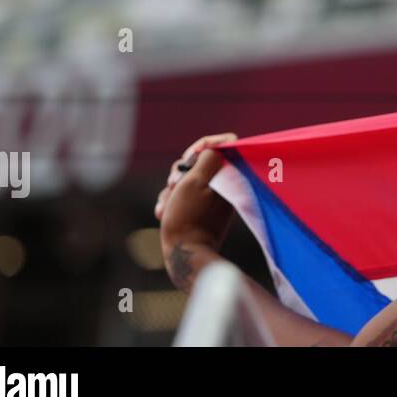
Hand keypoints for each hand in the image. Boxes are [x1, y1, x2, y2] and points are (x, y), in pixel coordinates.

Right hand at [157, 133, 237, 289]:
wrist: (185, 253)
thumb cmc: (188, 216)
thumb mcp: (195, 180)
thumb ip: (208, 157)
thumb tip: (215, 148)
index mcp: (232, 174)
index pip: (225, 143)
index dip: (202, 146)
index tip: (189, 160)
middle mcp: (227, 184)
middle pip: (200, 161)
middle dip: (181, 172)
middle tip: (174, 185)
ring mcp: (214, 197)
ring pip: (187, 179)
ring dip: (171, 190)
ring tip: (167, 207)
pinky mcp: (202, 209)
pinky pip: (184, 196)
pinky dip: (172, 202)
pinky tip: (164, 215)